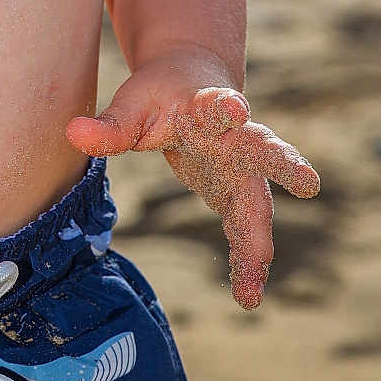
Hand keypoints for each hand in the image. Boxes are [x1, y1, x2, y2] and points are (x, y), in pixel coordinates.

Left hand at [66, 55, 320, 308]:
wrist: (195, 85)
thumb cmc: (162, 94)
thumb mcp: (132, 105)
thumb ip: (109, 125)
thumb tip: (72, 133)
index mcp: (208, 108)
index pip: (218, 106)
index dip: (225, 107)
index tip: (235, 107)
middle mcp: (238, 139)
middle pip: (264, 151)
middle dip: (283, 164)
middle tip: (308, 180)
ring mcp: (244, 170)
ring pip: (259, 204)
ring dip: (259, 243)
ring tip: (253, 288)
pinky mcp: (240, 195)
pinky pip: (246, 231)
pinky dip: (246, 260)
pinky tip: (246, 296)